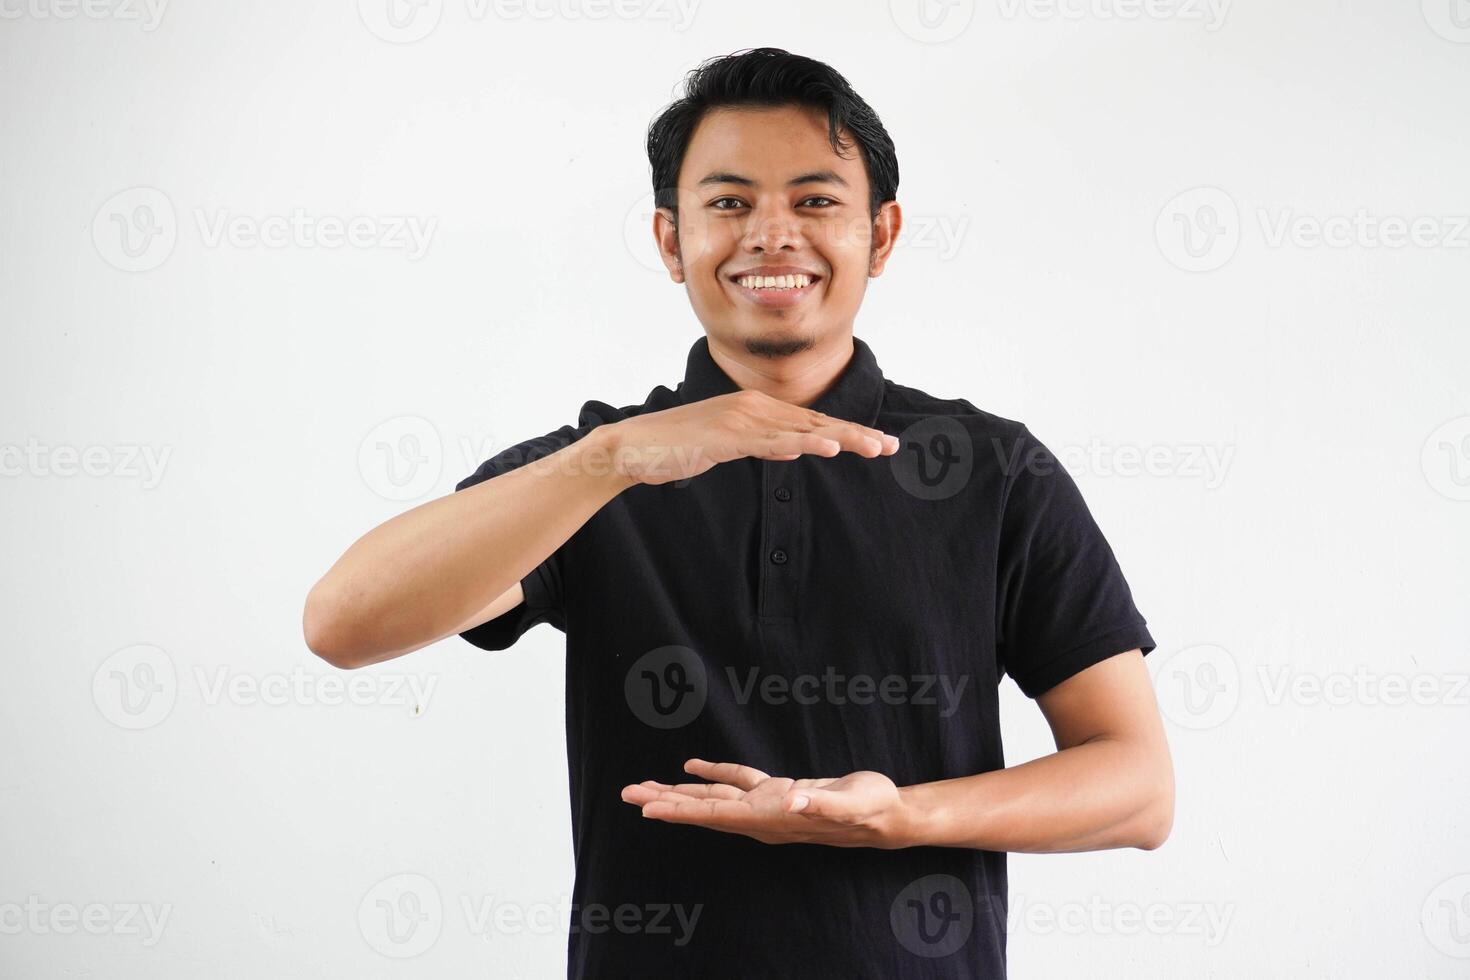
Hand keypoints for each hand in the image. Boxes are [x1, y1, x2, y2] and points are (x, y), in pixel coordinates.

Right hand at [600, 390, 898, 486]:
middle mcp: (754, 407)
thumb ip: (761, 444)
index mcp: (756, 408)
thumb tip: (792, 450)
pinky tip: (827, 446)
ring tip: (875, 447)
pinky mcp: (726, 436)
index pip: (813, 420)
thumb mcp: (729, 446)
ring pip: (802, 429)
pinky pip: (771, 441)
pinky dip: (801, 443)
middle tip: (893, 447)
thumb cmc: (678, 449)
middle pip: (817, 421)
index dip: (849, 431)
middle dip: (857, 434)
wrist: (632, 448)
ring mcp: (741, 420)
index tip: (880, 443)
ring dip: (842, 437)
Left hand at [620, 758, 910, 848]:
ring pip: (713, 796)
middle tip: (627, 794)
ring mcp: (766, 805)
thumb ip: (821, 804)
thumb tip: (793, 801)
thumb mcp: (850, 805)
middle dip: (665, 801)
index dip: (681, 810)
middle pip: (703, 808)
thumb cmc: (870, 810)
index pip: (716, 814)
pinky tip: (693, 766)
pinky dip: (714, 772)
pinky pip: (736, 780)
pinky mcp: (777, 792)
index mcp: (770, 818)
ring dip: (680, 791)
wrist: (886, 816)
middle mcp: (760, 816)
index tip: (648, 808)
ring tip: (645, 787)